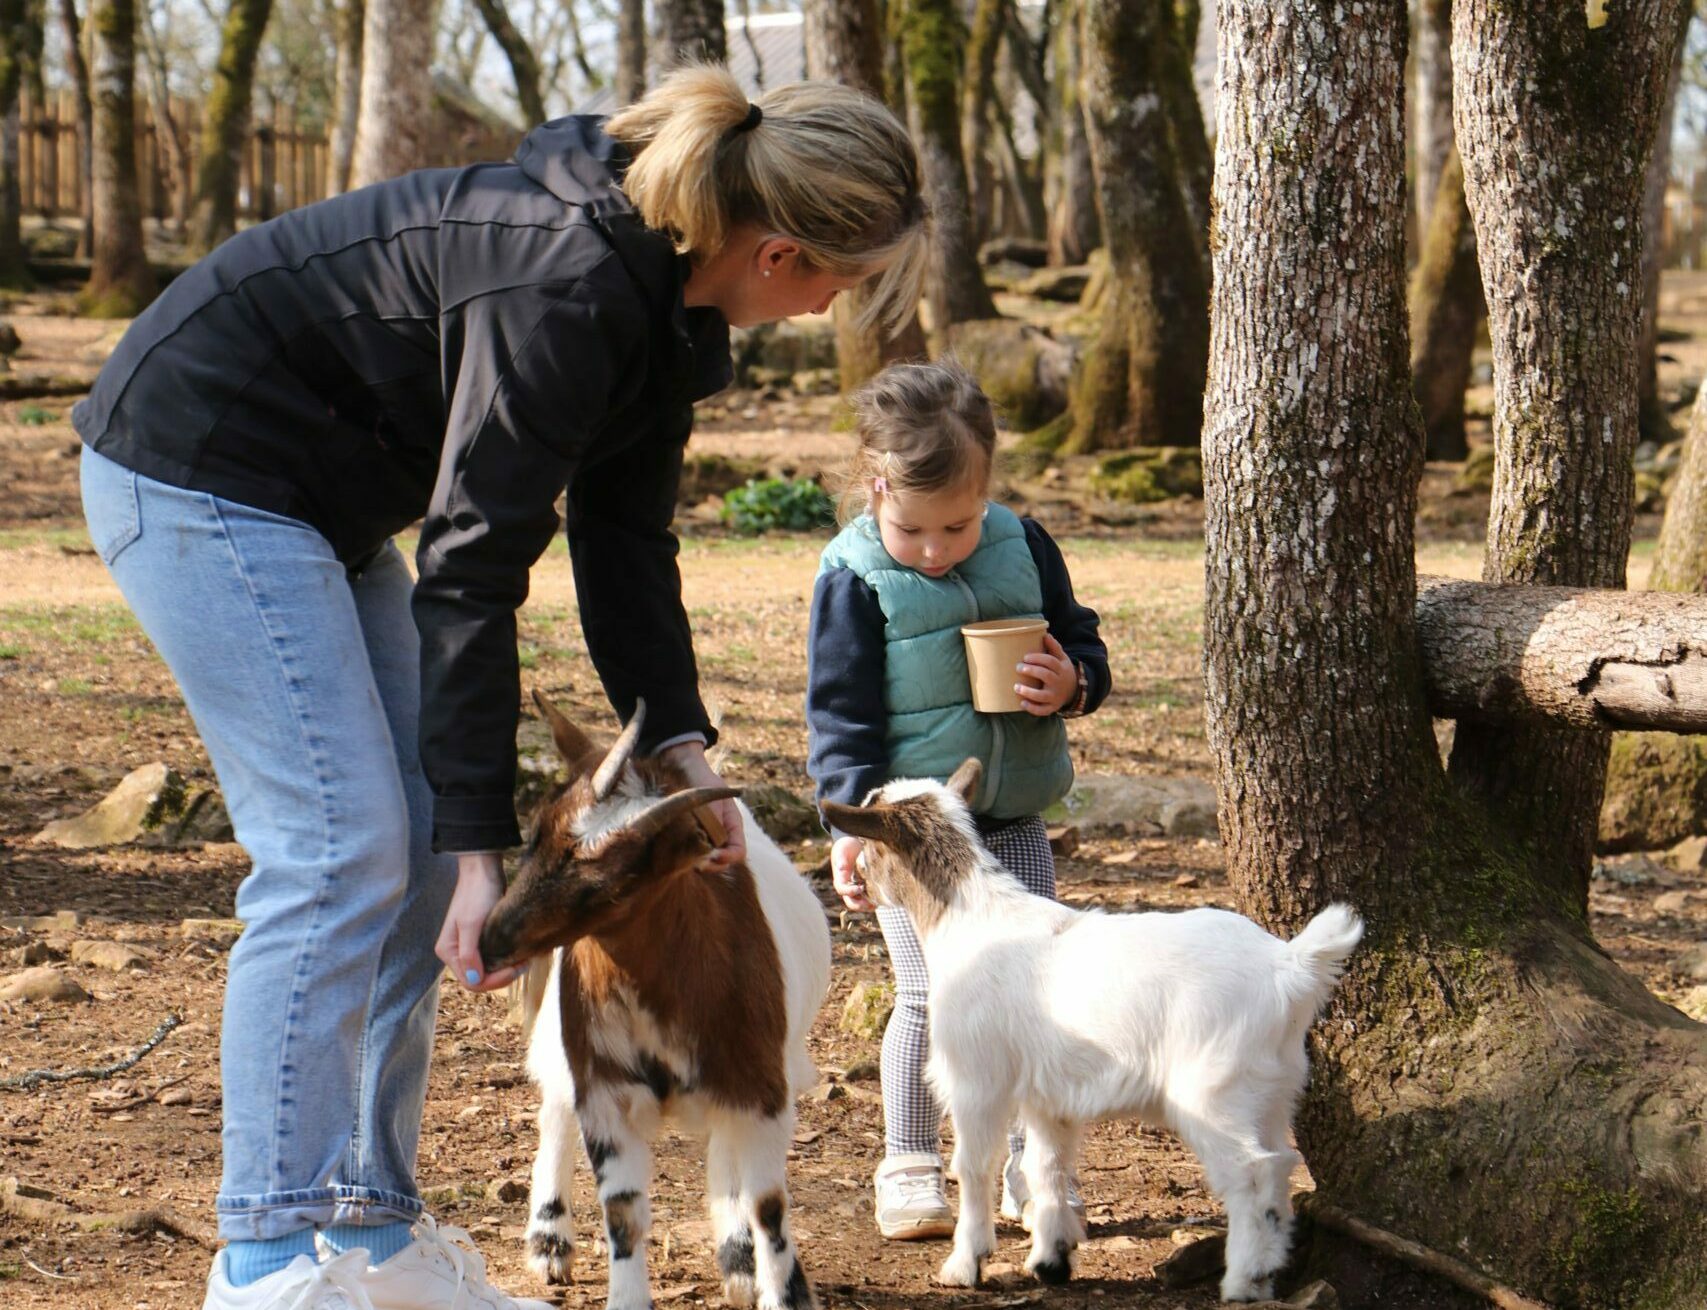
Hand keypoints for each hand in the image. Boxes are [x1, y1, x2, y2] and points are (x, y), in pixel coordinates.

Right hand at [436, 853, 521, 992]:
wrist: (483, 869)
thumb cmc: (477, 893)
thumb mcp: (472, 923)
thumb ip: (470, 953)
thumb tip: (474, 979)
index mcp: (448, 951)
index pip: (471, 982)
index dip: (493, 981)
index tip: (514, 969)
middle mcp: (456, 952)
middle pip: (479, 978)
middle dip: (501, 976)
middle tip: (524, 963)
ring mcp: (468, 947)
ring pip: (487, 970)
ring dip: (506, 969)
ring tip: (525, 958)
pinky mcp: (481, 939)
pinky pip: (492, 958)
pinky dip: (506, 959)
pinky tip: (520, 953)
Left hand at [658, 740, 746, 870]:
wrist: (685, 770)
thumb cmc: (701, 781)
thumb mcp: (711, 799)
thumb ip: (713, 820)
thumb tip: (712, 844)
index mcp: (733, 825)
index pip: (738, 851)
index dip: (729, 858)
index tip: (714, 856)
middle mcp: (722, 835)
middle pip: (724, 861)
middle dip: (713, 865)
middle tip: (698, 863)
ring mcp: (708, 838)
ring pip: (709, 860)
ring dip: (701, 863)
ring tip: (688, 859)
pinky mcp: (692, 838)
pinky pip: (695, 853)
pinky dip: (690, 856)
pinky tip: (679, 853)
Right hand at [831, 835, 873, 911]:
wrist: (853, 843)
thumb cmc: (846, 846)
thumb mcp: (842, 849)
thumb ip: (841, 858)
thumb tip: (841, 867)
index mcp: (839, 879)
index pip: (842, 890)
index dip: (850, 891)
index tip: (860, 888)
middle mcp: (846, 886)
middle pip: (851, 902)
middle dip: (860, 905)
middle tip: (871, 903)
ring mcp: (855, 888)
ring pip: (860, 904)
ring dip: (868, 906)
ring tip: (879, 903)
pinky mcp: (864, 887)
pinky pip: (868, 899)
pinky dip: (873, 901)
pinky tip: (882, 899)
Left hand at [1015, 632, 1076, 715]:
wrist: (1073, 690)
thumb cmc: (1061, 671)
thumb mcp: (1062, 658)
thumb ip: (1054, 647)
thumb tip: (1046, 634)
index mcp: (1060, 668)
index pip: (1050, 662)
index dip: (1038, 658)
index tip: (1025, 657)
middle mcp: (1058, 682)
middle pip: (1046, 676)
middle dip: (1032, 671)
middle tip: (1018, 667)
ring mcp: (1055, 696)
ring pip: (1043, 696)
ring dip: (1029, 692)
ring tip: (1016, 687)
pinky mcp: (1052, 707)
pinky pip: (1043, 710)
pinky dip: (1033, 708)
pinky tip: (1022, 703)